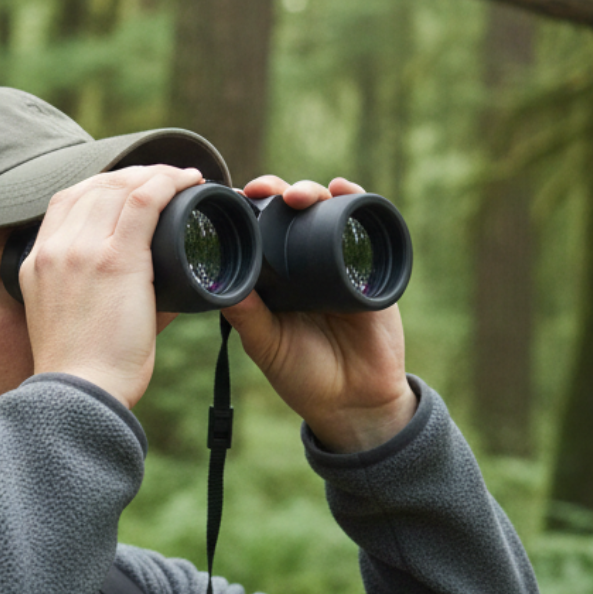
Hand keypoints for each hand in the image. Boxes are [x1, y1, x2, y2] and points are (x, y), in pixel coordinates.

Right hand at [19, 165, 203, 407]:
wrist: (80, 397)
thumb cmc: (87, 372)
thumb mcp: (74, 320)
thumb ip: (107, 295)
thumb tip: (167, 291)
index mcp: (36, 262)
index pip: (67, 200)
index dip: (104, 185)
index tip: (134, 188)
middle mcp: (53, 249)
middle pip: (94, 187)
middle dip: (133, 175)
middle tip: (166, 179)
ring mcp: (80, 251)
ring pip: (119, 187)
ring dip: (154, 174)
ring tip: (182, 178)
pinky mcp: (114, 260)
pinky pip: (143, 202)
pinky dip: (167, 183)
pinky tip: (187, 180)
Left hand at [223, 175, 417, 452]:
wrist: (354, 403)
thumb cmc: (303, 376)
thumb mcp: (267, 346)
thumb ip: (248, 317)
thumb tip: (220, 282)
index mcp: (276, 277)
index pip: (261, 230)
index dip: (250, 208)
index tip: (233, 196)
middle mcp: (306, 263)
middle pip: (294, 213)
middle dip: (280, 192)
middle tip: (266, 192)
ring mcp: (340, 262)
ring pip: (328, 212)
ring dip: (315, 192)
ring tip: (303, 195)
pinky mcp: (372, 269)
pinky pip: (367, 228)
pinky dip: (358, 202)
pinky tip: (346, 190)